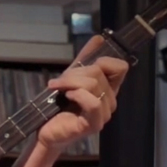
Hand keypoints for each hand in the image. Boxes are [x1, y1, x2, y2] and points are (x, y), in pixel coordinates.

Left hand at [36, 35, 128, 151]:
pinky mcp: (93, 125)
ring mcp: (103, 114)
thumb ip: (85, 59)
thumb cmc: (59, 105)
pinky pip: (92, 103)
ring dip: (70, 82)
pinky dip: (77, 95)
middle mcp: (110, 101)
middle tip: (59, 82)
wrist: (45, 129)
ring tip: (57, 88)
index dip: (103, 60)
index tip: (83, 64)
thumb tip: (99, 38)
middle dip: (75, 73)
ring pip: (93, 85)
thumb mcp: (71, 77)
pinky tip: (66, 97)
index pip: (120, 67)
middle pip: (99, 73)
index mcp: (108, 89)